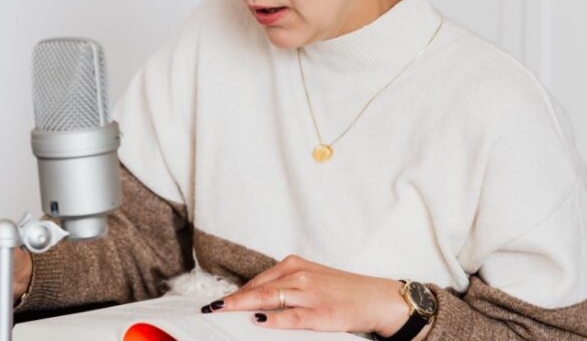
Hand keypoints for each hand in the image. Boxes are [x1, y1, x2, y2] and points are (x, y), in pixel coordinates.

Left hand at [202, 255, 414, 337]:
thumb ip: (284, 286)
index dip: (236, 293)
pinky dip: (274, 319)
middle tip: (210, 308)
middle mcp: (299, 276)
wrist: (376, 298)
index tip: (217, 302)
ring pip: (269, 299)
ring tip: (223, 312)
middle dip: (232, 300)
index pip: (257, 280)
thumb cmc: (342, 290)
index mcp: (294, 265)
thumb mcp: (311, 279)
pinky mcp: (320, 312)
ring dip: (244, 307)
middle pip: (258, 289)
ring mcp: (309, 293)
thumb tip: (256, 302)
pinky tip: (258, 321)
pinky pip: (291, 316)